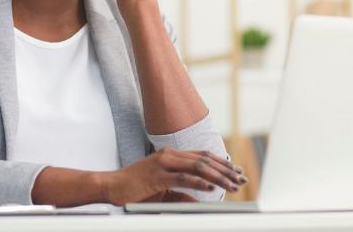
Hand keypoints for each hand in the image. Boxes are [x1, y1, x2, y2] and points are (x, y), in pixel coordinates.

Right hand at [102, 147, 247, 205]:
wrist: (111, 186)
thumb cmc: (136, 189)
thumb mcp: (164, 189)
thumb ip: (182, 190)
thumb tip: (201, 197)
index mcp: (172, 155)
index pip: (203, 156)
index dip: (222, 163)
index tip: (236, 172)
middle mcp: (169, 155)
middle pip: (205, 159)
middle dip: (226, 170)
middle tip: (241, 179)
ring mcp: (163, 163)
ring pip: (197, 167)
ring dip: (217, 176)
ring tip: (232, 185)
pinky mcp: (156, 175)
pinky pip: (181, 178)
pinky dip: (198, 182)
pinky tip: (210, 188)